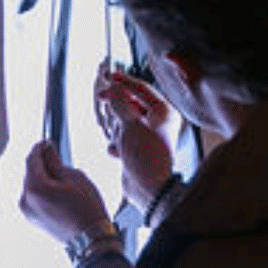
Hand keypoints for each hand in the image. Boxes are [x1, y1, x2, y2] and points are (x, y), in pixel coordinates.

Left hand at [18, 139, 111, 244]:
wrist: (91, 239)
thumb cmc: (87, 209)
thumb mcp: (74, 177)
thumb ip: (56, 162)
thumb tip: (47, 149)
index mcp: (34, 187)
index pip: (32, 159)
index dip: (40, 147)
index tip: (47, 142)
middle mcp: (25, 200)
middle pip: (30, 172)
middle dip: (41, 163)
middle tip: (57, 156)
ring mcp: (27, 211)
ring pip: (32, 185)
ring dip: (42, 177)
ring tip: (62, 177)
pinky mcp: (32, 219)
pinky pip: (34, 197)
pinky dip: (43, 190)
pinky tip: (58, 191)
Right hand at [94, 63, 177, 207]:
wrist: (149, 189)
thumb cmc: (146, 159)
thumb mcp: (130, 125)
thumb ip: (120, 104)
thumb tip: (114, 89)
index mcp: (164, 113)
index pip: (142, 89)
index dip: (124, 82)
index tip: (109, 77)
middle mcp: (159, 123)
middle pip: (132, 104)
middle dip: (118, 108)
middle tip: (104, 100)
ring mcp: (149, 137)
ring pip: (125, 121)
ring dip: (117, 128)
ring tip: (118, 138)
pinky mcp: (139, 150)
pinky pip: (123, 138)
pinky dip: (117, 143)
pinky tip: (117, 151)